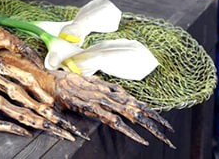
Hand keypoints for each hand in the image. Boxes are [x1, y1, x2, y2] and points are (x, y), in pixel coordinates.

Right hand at [0, 29, 85, 139]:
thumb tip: (14, 47)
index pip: (21, 77)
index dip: (38, 91)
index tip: (51, 103)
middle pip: (18, 94)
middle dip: (38, 109)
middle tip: (55, 122)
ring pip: (4, 105)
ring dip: (24, 117)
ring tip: (41, 128)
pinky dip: (0, 124)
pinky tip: (12, 130)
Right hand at [47, 68, 173, 146]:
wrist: (49, 80)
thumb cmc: (66, 82)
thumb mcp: (89, 82)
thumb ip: (105, 87)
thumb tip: (120, 92)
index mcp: (108, 89)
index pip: (134, 100)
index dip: (149, 110)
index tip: (162, 121)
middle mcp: (107, 94)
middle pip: (136, 108)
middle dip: (154, 120)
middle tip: (169, 131)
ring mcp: (101, 101)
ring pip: (130, 114)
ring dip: (147, 126)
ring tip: (161, 135)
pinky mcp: (92, 108)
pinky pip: (114, 121)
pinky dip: (129, 130)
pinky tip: (140, 138)